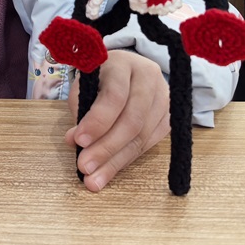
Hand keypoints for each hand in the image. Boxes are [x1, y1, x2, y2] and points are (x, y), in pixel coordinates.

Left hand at [65, 49, 169, 191]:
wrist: (127, 69)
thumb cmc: (101, 77)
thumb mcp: (86, 84)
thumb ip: (81, 110)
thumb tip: (75, 142)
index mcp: (124, 64)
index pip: (115, 96)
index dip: (97, 120)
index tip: (78, 141)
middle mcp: (150, 79)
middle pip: (132, 120)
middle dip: (106, 147)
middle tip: (84, 167)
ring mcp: (164, 99)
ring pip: (142, 137)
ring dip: (115, 161)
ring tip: (93, 179)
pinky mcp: (168, 119)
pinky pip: (147, 145)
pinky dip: (125, 161)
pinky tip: (108, 172)